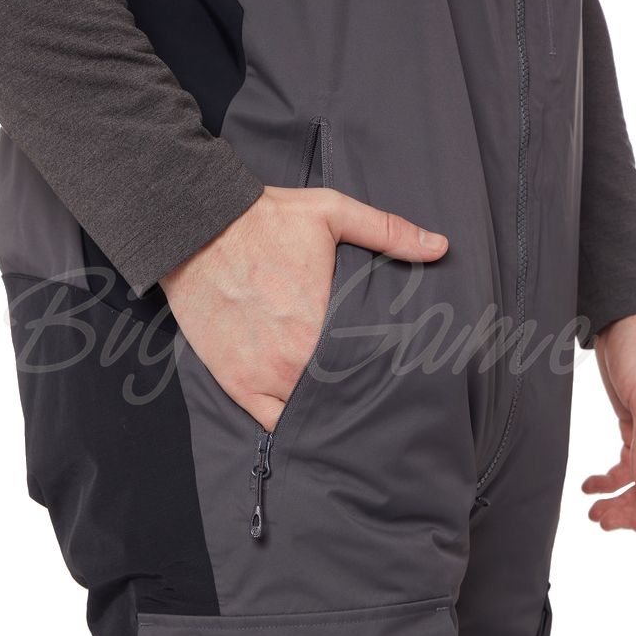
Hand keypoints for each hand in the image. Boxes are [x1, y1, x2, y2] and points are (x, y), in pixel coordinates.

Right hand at [159, 185, 447, 431]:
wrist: (194, 227)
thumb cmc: (263, 220)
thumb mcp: (332, 213)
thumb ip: (388, 232)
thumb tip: (441, 247)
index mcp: (324, 326)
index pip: (369, 368)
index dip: (383, 374)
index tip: (395, 375)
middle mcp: (295, 362)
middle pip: (341, 397)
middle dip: (357, 395)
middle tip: (374, 395)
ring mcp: (263, 377)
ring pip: (308, 415)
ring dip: (325, 413)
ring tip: (343, 410)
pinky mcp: (235, 382)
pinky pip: (270, 422)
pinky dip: (288, 422)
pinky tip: (304, 417)